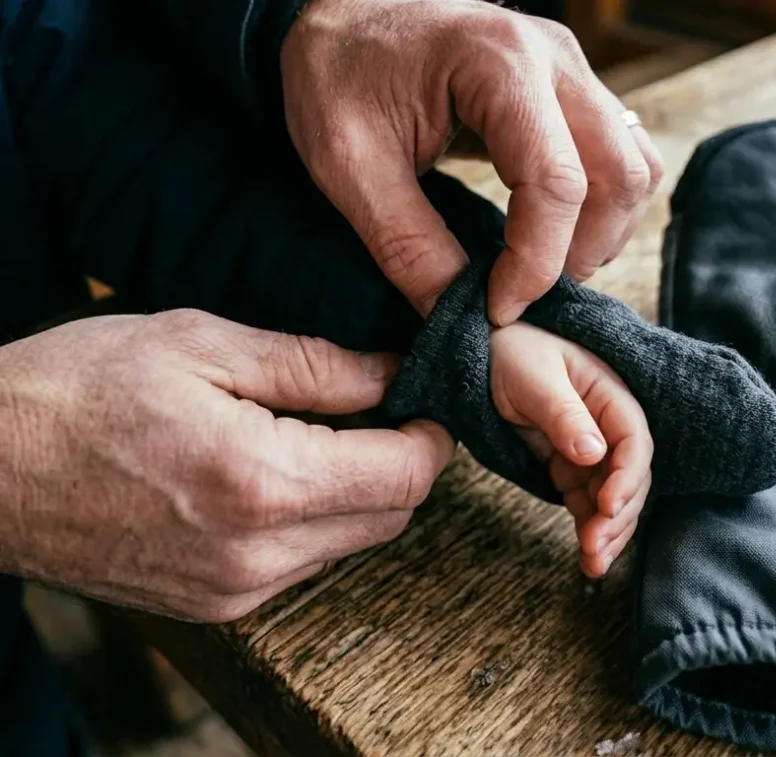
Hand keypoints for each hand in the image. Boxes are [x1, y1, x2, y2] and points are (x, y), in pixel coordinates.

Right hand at [0, 310, 452, 622]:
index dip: (431, 434)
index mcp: (263, 482)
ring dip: (358, 493)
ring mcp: (235, 592)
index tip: (421, 400)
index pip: (405, 476)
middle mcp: (258, 554)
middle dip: (400, 462)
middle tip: (371, 409)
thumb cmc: (77, 391)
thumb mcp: (200, 345)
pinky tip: (273, 477)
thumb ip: (312, 366)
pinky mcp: (213, 608)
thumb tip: (390, 375)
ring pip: (351, 544)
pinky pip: (302, 565)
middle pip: (391, 517)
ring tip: (314, 438)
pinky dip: (313, 522)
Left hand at [280, 0, 663, 324]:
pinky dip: (602, 206)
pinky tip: (553, 233)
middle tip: (523, 294)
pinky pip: (621, 155)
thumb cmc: (335, 73)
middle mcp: (553, 59)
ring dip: (602, 232)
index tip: (497, 309)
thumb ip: (407, 245)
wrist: (339, 16)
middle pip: (620, 175)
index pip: (557, 182)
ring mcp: (569, 70)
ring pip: (635, 166)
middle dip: (580, 253)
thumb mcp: (348, 165)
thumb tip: (457, 315)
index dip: (536, 263)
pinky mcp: (569, 88)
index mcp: (497, 63)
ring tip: (540, 268)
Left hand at [490, 323, 652, 577]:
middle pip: (630, 478)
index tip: (607, 506)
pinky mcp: (569, 464)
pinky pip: (587, 501)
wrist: (482, 351)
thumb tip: (594, 452)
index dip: (627, 478)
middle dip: (617, 517)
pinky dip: (588, 527)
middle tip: (595, 548)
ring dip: (607, 532)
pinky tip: (585, 555)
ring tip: (592, 565)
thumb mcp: (534, 377)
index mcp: (610, 394)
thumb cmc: (511, 351)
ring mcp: (590, 447)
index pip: (634, 442)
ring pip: (612, 497)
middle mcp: (608, 424)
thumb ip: (563, 413)